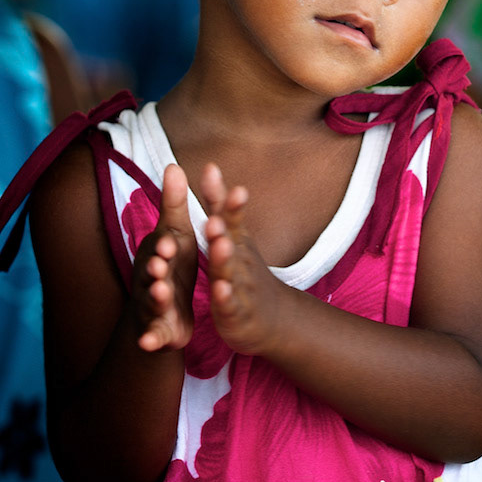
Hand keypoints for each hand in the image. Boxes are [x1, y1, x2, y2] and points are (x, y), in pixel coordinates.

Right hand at [133, 163, 198, 351]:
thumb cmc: (170, 263)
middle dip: (156, 270)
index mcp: (158, 254)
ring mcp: (152, 305)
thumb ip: (174, 204)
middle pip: (152, 273)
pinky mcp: (158, 330)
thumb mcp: (175, 234)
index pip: (160, 247)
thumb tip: (174, 164)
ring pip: (152, 302)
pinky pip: (153, 335)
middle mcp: (150, 278)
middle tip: (160, 267)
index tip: (171, 240)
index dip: (164, 245)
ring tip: (159, 295)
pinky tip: (150, 343)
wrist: (163, 307)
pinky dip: (150, 339)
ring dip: (154, 299)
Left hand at [200, 162, 287, 356]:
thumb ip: (218, 203)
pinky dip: (225, 298)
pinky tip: (221, 290)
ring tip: (219, 245)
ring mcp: (240, 286)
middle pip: (230, 242)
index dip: (227, 202)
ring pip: (230, 272)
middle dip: (222, 229)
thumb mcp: (233, 235)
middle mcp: (240, 260)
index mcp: (236, 240)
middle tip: (213, 217)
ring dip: (224, 259)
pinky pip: (230, 305)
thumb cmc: (245, 268)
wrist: (272, 315)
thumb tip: (210, 165)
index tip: (220, 180)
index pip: (232, 217)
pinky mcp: (235, 313)